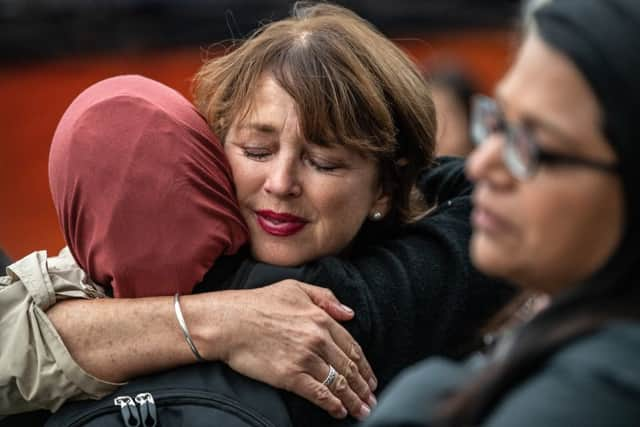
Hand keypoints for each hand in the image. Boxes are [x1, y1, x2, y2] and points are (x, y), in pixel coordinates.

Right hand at [194, 280, 376, 419]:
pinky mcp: (290, 376)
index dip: (364, 366)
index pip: (352, 347)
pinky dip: (332, 405)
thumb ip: (325, 298)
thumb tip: (349, 313)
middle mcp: (317, 339)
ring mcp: (305, 358)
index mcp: (321, 318)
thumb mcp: (295, 288)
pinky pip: (319, 394)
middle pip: (348, 368)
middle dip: (363, 387)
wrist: (228, 322)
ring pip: (338, 383)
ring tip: (362, 411)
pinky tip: (339, 412)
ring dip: (353, 400)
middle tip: (371, 400)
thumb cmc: (257, 303)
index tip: (369, 378)